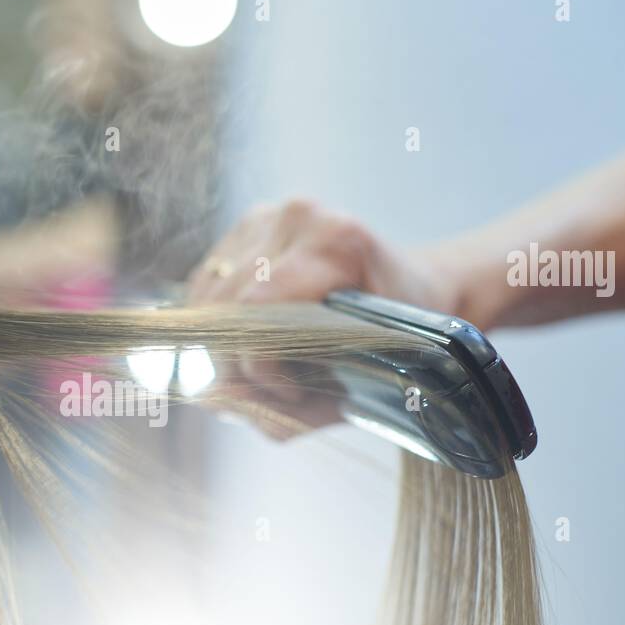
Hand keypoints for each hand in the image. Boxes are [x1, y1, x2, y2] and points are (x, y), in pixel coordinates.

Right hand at [186, 200, 453, 437]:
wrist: (418, 287)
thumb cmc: (400, 339)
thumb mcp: (360, 385)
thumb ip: (287, 408)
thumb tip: (213, 400)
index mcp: (336, 244)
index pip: (254, 311)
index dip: (256, 367)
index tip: (288, 394)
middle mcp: (297, 218)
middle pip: (223, 307)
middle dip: (235, 364)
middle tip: (274, 390)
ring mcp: (268, 216)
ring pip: (206, 298)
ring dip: (221, 345)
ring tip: (265, 365)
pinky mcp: (247, 225)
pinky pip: (206, 286)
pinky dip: (218, 324)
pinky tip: (251, 338)